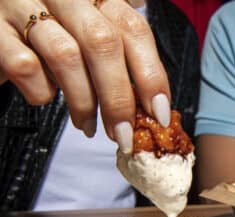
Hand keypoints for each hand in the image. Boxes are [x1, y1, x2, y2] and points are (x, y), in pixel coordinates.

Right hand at [0, 0, 169, 152]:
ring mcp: (23, 6)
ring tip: (89, 126)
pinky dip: (41, 91)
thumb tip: (158, 93)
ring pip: (66, 56)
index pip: (134, 29)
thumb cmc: (53, 27)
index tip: (159, 113)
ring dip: (83, 102)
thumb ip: (122, 42)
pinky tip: (45, 98)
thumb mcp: (92, 23)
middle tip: (124, 134)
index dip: (152, 75)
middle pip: (103, 43)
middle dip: (119, 97)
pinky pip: (25, 65)